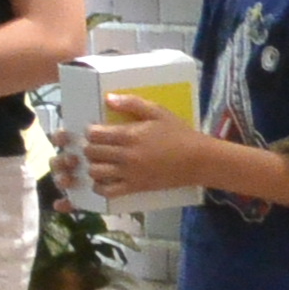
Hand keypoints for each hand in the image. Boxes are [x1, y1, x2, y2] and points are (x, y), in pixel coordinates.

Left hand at [83, 94, 210, 198]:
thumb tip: (108, 98)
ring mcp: (129, 173)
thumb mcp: (159, 112)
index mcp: (130, 134)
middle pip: (91, 152)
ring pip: (95, 172)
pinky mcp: (135, 187)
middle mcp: (126, 155)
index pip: (94, 134)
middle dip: (90, 148)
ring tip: (100, 162)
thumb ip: (132, 103)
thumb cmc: (179, 134)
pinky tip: (104, 179)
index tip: (96, 131)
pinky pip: (108, 191)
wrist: (199, 160)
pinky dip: (100, 186)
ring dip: (92, 166)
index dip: (91, 131)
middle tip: (97, 146)